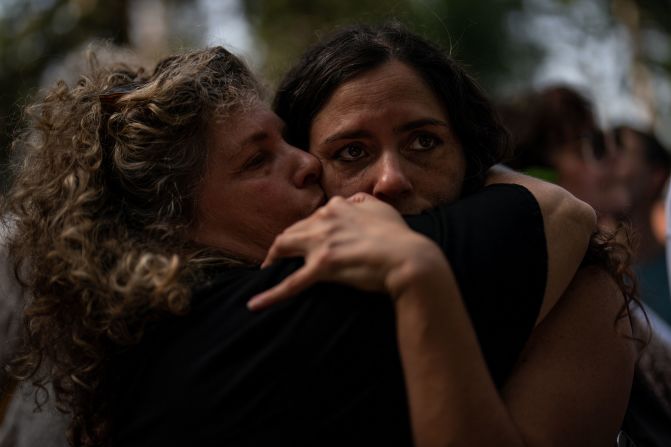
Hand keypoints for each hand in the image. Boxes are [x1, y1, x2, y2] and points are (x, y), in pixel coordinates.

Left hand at [247, 193, 443, 309]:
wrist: (410, 259)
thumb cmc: (399, 237)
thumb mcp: (382, 209)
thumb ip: (364, 202)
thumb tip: (355, 201)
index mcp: (338, 207)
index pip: (311, 218)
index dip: (304, 232)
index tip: (303, 243)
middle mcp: (325, 220)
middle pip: (291, 231)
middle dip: (281, 246)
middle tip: (276, 260)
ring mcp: (323, 243)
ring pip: (283, 247)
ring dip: (271, 260)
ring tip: (266, 273)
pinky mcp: (323, 267)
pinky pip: (291, 284)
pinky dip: (270, 295)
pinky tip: (254, 305)